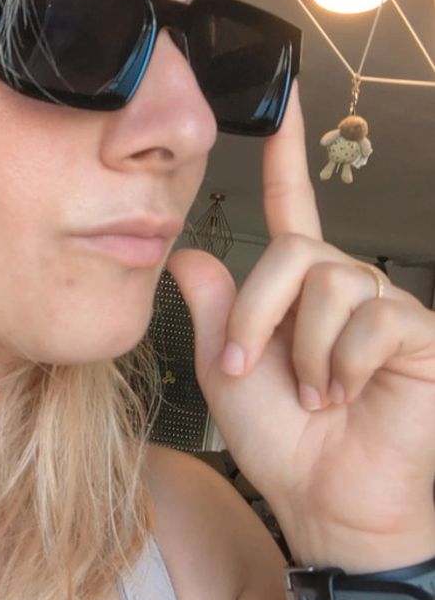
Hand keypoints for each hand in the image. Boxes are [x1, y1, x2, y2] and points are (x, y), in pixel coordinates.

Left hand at [166, 83, 434, 567]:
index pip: (293, 206)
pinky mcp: (415, 332)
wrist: (326, 499)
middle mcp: (343, 285)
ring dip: (304, 351)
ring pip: (329, 284)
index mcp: (296, 288)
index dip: (286, 154)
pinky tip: (346, 395)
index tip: (283, 100)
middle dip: (258, 315)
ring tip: (315, 394)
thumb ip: (213, 309)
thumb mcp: (226, 370)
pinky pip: (371, 320)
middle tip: (253, 370)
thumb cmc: (279, 439)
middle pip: (293, 252)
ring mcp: (382, 306)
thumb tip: (186, 253)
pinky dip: (342, 366)